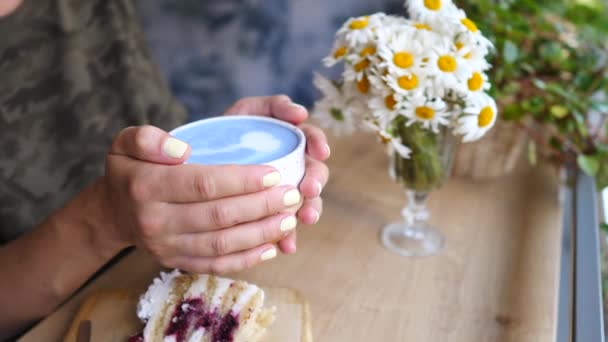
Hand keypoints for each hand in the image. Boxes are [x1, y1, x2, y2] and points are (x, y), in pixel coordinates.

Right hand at [96, 126, 302, 273]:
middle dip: (261, 206)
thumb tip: (182, 150)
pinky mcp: (177, 262)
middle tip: (292, 194)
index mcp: (145, 186)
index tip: (274, 173)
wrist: (114, 213)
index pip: (203, 184)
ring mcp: (166, 247)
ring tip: (290, 218)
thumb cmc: (130, 170)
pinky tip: (272, 246)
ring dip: (261, 233)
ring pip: (222, 244)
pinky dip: (247, 258)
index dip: (242, 180)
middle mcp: (155, 221)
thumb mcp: (126, 143)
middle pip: (219, 216)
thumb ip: (148, 138)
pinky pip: (216, 264)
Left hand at [224, 95, 330, 253]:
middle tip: (310, 189)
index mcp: (292, 141)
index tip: (320, 151)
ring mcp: (285, 193)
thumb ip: (273, 106)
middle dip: (316, 182)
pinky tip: (286, 246)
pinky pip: (284, 228)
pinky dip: (287, 237)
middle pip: (314, 173)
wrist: (202, 163)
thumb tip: (300, 112)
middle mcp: (294, 167)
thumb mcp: (249, 111)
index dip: (320, 144)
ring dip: (309, 210)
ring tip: (306, 218)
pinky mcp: (272, 215)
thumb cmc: (230, 131)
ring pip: (305, 203)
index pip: (313, 139)